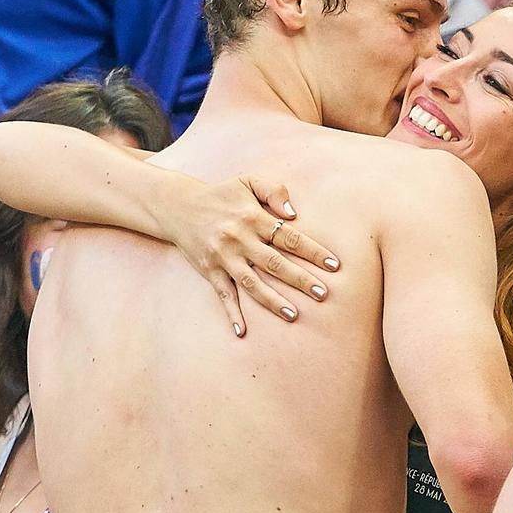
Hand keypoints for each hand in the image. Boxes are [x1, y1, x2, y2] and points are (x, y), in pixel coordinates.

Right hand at [163, 174, 339, 334]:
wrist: (179, 207)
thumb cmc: (221, 194)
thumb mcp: (247, 181)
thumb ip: (273, 191)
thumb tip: (293, 214)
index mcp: (253, 218)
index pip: (289, 237)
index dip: (313, 251)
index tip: (333, 265)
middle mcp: (239, 239)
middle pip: (275, 263)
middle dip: (301, 279)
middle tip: (323, 294)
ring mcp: (224, 257)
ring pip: (252, 283)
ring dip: (272, 300)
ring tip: (293, 314)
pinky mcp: (210, 271)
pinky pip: (223, 295)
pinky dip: (232, 313)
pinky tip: (242, 331)